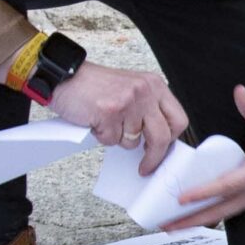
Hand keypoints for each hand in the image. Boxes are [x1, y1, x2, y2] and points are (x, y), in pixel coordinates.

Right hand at [48, 62, 187, 170]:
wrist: (66, 77)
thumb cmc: (96, 86)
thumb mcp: (132, 90)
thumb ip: (148, 110)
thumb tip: (158, 142)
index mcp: (155, 85)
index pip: (178, 120)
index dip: (171, 140)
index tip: (162, 151)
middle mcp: (145, 91)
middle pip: (162, 136)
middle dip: (154, 157)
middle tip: (145, 167)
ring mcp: (128, 101)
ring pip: (132, 141)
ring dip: (117, 138)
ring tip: (107, 121)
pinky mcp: (110, 112)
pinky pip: (111, 140)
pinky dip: (102, 136)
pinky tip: (96, 121)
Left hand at [161, 88, 244, 229]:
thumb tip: (239, 92)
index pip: (226, 186)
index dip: (203, 192)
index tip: (182, 199)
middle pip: (220, 211)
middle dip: (192, 219)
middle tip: (166, 225)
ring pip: (224, 213)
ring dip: (199, 220)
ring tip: (173, 224)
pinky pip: (230, 209)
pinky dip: (212, 213)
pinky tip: (196, 213)